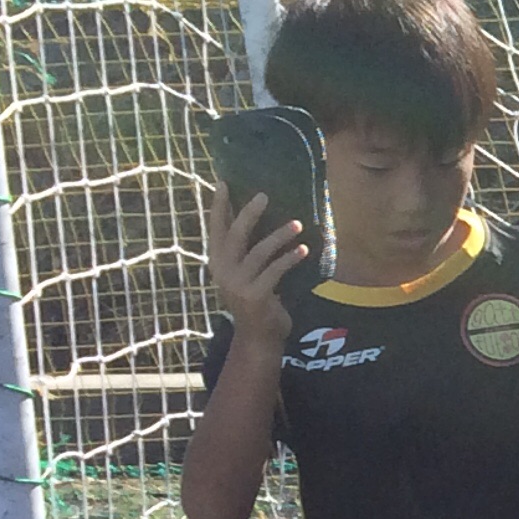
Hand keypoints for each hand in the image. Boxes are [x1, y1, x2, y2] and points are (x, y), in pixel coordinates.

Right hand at [206, 187, 306, 345]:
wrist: (259, 336)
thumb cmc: (258, 299)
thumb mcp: (248, 273)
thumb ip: (249, 251)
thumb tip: (262, 218)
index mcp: (218, 261)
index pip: (215, 228)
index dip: (218, 206)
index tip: (223, 182)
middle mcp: (222, 271)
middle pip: (235, 235)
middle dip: (249, 213)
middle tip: (264, 195)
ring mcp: (237, 284)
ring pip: (259, 251)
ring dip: (280, 235)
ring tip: (298, 224)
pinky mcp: (255, 295)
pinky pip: (275, 271)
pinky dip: (290, 259)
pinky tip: (304, 249)